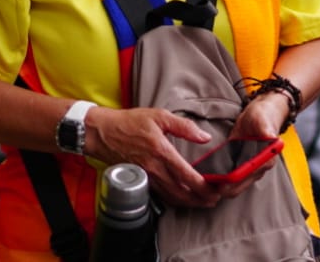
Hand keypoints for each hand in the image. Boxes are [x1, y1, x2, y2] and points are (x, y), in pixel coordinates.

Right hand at [86, 106, 219, 207]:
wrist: (102, 132)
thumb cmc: (129, 122)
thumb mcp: (158, 116)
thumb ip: (184, 127)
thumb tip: (204, 136)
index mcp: (162, 152)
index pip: (188, 176)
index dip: (205, 187)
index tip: (217, 189)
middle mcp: (155, 168)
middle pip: (183, 193)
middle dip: (201, 200)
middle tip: (215, 199)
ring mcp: (147, 177)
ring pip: (173, 197)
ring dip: (190, 203)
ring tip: (203, 202)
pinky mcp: (141, 180)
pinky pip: (162, 196)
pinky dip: (175, 200)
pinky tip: (182, 198)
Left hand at [204, 95, 290, 199]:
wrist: (260, 115)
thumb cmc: (264, 117)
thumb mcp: (264, 121)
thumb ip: (266, 130)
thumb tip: (270, 137)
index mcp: (266, 160)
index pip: (250, 176)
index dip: (236, 181)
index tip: (222, 185)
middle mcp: (258, 167)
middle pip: (240, 185)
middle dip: (225, 188)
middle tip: (207, 187)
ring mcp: (248, 167)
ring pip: (234, 183)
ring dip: (220, 185)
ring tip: (204, 185)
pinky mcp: (238, 162)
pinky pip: (229, 174)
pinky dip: (219, 177)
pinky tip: (206, 177)